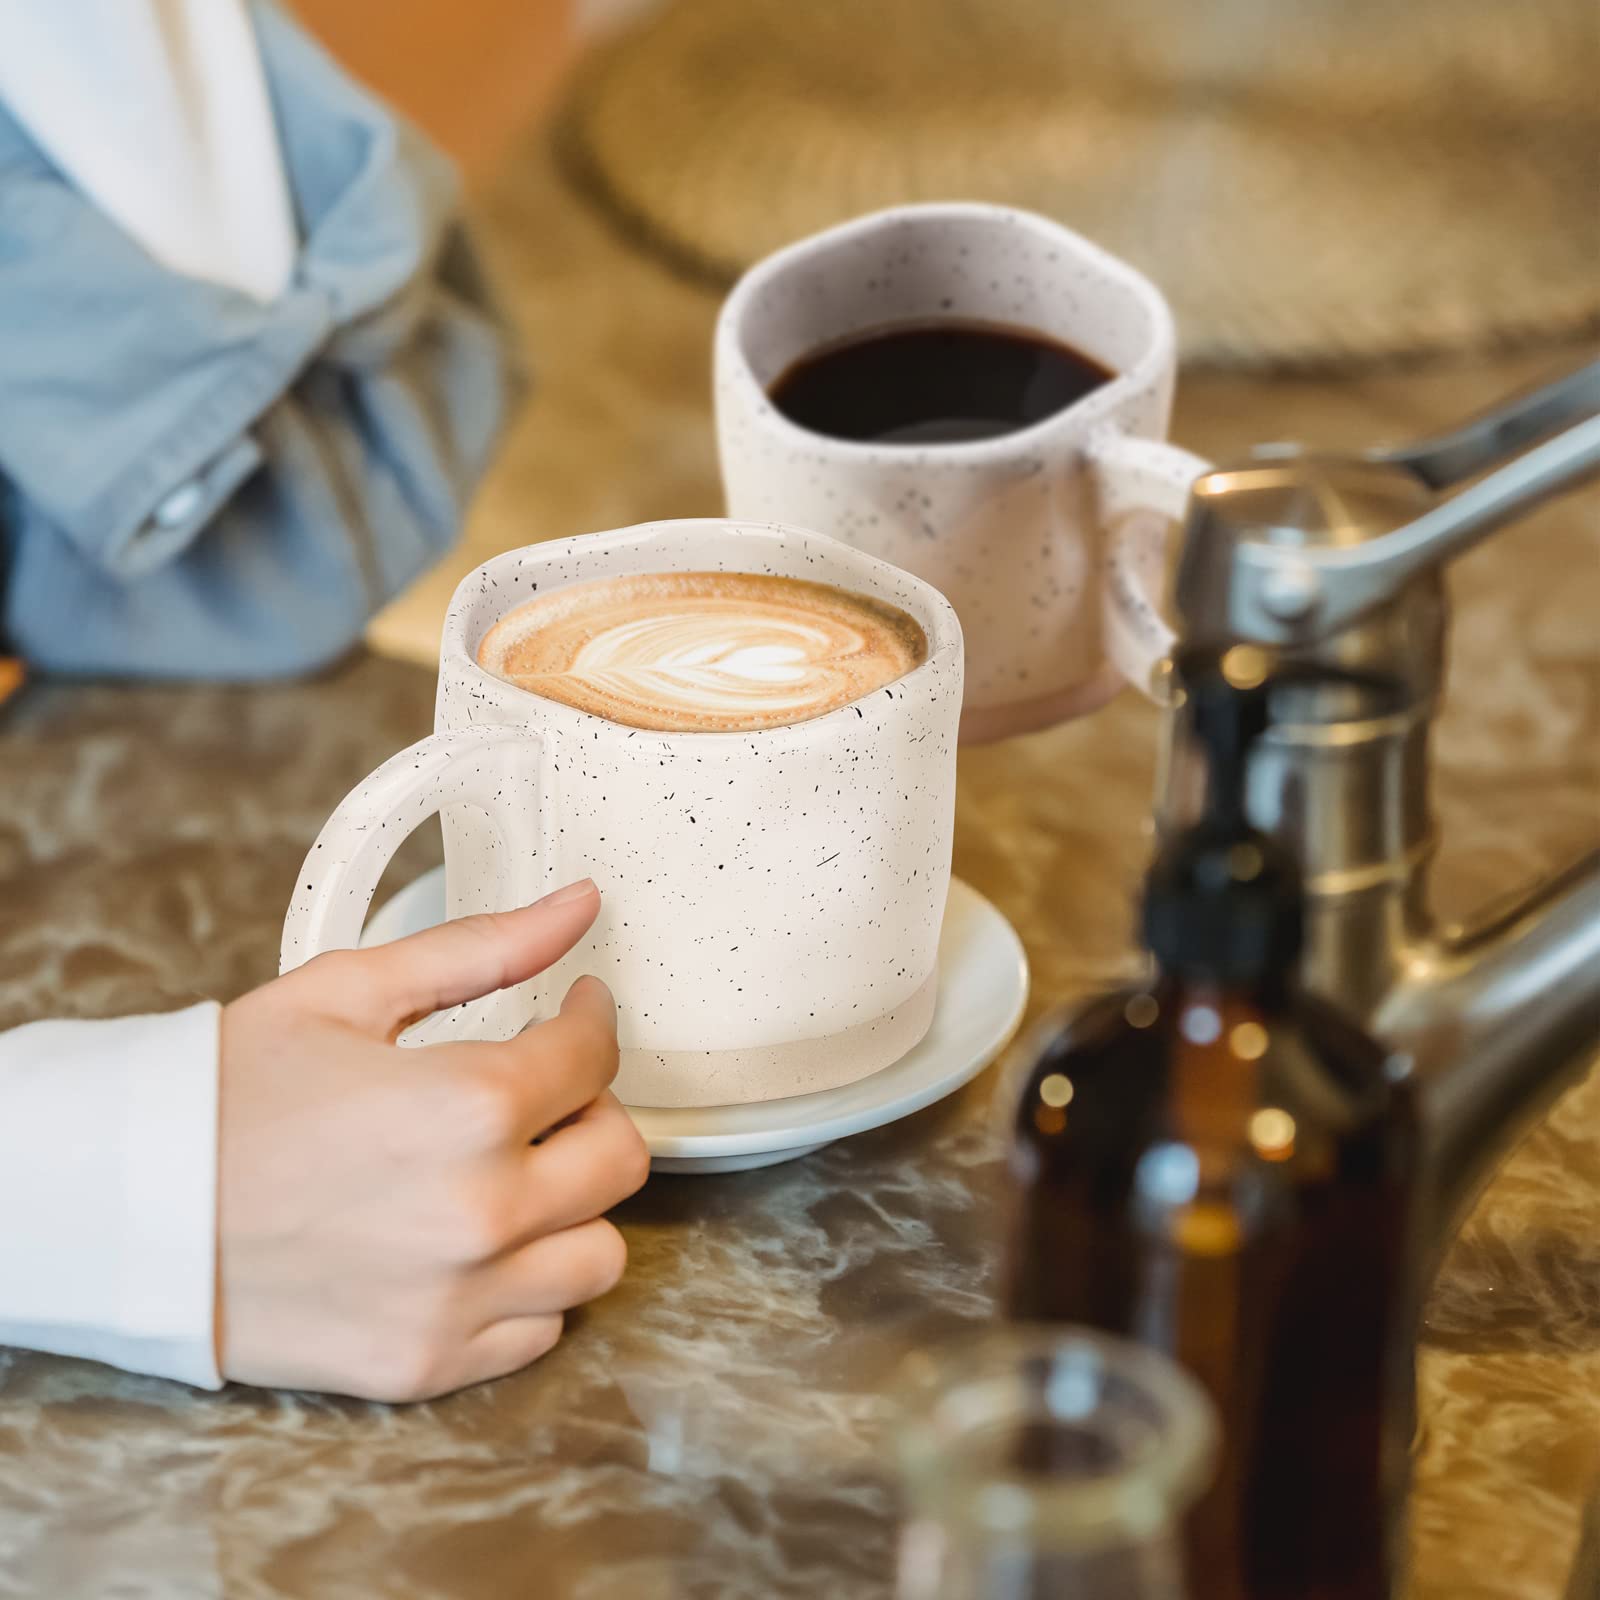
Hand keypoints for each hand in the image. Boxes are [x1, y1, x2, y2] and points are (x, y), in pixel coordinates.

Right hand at [215, 878, 647, 1400]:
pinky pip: (540, 1330)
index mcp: (468, 1107)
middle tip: (549, 1092)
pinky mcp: (426, 1364)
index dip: (593, 1021)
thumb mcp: (350, 992)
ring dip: (573, 1206)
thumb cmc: (227, 1092)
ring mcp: (457, 1300)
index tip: (577, 1012)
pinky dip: (528, 1285)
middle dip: (594, 1108)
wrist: (128, 1206)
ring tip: (520, 1172)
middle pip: (620, 1159)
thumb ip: (482, 948)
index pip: (595, 1058)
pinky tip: (482, 1243)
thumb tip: (576, 907)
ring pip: (599, 1256)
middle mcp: (480, 1212)